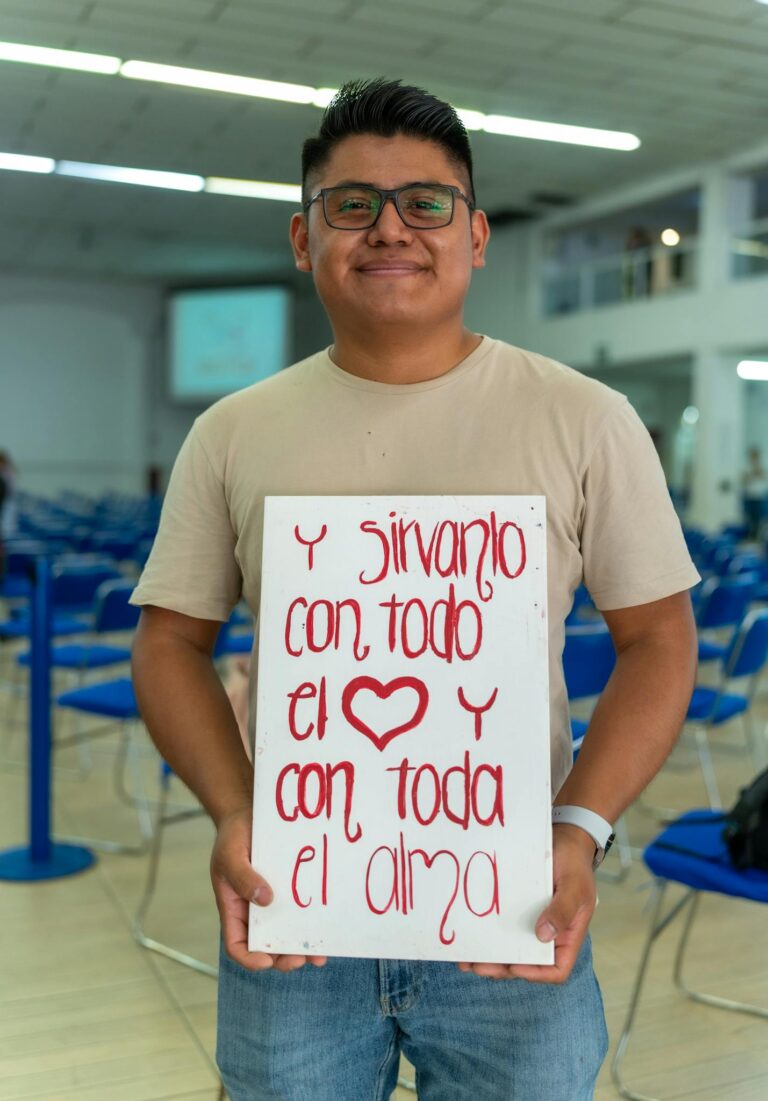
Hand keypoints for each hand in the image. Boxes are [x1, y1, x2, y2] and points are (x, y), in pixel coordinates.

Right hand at [210, 806, 327, 972]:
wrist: (247, 815)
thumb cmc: (232, 837)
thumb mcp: (230, 855)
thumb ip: (242, 877)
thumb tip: (265, 899)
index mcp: (234, 909)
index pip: (237, 945)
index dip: (250, 958)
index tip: (267, 961)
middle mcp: (254, 912)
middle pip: (266, 947)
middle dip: (282, 958)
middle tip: (300, 959)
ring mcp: (273, 903)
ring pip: (286, 934)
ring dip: (301, 948)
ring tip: (319, 956)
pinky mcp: (290, 891)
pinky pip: (300, 913)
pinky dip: (312, 925)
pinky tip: (326, 928)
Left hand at [457, 823, 596, 982]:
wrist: (564, 840)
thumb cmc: (575, 865)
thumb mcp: (574, 887)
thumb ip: (562, 910)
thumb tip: (543, 935)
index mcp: (567, 936)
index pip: (556, 969)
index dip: (535, 973)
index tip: (514, 965)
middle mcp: (549, 936)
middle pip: (527, 964)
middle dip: (502, 968)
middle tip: (478, 966)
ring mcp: (532, 924)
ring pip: (511, 950)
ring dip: (490, 958)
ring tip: (466, 961)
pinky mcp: (518, 912)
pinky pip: (503, 929)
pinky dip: (487, 936)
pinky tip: (469, 936)